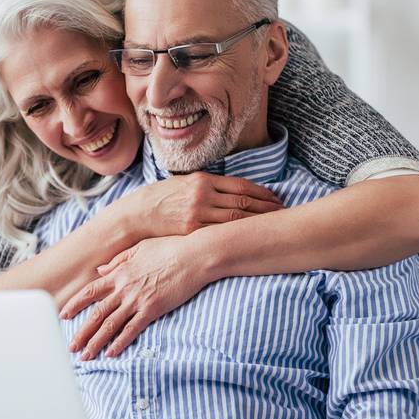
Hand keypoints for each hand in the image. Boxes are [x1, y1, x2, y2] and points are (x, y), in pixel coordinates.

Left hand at [62, 234, 218, 358]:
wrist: (193, 256)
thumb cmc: (168, 248)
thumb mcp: (138, 249)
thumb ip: (117, 262)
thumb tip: (100, 271)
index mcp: (119, 273)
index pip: (90, 292)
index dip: (75, 305)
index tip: (64, 316)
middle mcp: (124, 288)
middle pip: (96, 313)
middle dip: (81, 332)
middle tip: (71, 347)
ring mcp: (137, 300)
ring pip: (110, 325)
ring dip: (96, 342)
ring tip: (86, 355)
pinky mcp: (153, 309)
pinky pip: (132, 329)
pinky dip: (120, 343)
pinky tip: (111, 353)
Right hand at [123, 172, 281, 239]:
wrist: (135, 215)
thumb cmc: (158, 199)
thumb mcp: (182, 184)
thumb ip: (206, 186)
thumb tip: (229, 191)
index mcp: (202, 180)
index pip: (241, 186)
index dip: (262, 192)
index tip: (276, 197)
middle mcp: (203, 195)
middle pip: (244, 202)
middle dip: (267, 208)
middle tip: (284, 212)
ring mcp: (198, 214)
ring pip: (236, 219)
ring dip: (258, 222)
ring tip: (274, 226)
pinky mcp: (192, 231)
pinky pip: (221, 233)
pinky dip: (238, 235)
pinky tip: (250, 238)